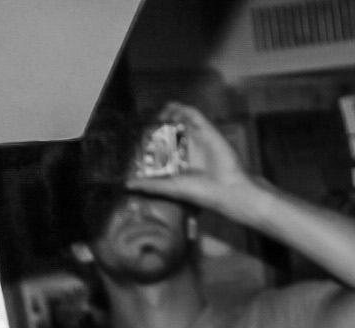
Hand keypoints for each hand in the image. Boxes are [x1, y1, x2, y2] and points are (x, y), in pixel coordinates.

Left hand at [125, 103, 251, 212]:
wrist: (227, 190)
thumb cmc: (200, 192)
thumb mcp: (171, 188)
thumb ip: (150, 185)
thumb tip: (126, 184)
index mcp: (179, 160)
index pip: (161, 143)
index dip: (150, 136)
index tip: (138, 132)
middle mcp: (188, 147)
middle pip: (170, 128)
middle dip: (158, 122)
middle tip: (147, 120)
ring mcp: (198, 137)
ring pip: (181, 118)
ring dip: (169, 112)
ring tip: (159, 113)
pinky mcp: (208, 130)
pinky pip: (194, 114)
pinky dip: (183, 109)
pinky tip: (172, 109)